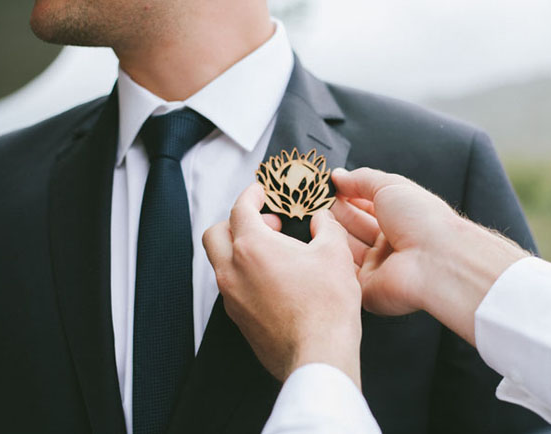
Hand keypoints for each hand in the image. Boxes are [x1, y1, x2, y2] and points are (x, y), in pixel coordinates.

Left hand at [203, 183, 362, 384]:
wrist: (318, 354)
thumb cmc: (326, 306)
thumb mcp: (335, 253)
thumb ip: (326, 227)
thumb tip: (323, 219)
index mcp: (252, 247)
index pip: (240, 209)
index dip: (251, 195)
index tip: (260, 192)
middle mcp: (233, 271)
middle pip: (216, 234)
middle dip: (236, 222)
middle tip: (266, 223)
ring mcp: (232, 297)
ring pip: (220, 263)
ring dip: (239, 250)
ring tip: (273, 253)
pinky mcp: (239, 319)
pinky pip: (232, 287)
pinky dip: (245, 274)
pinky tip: (274, 280)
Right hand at [331, 168, 527, 344]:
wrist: (436, 259)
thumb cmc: (423, 220)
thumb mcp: (391, 186)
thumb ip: (362, 180)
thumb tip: (338, 175)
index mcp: (400, 219)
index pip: (366, 206)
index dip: (346, 196)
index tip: (326, 188)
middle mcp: (389, 244)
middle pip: (354, 227)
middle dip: (335, 213)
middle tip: (313, 202)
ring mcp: (378, 267)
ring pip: (346, 248)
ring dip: (331, 232)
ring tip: (314, 216)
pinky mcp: (367, 290)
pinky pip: (344, 273)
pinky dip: (331, 258)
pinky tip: (319, 240)